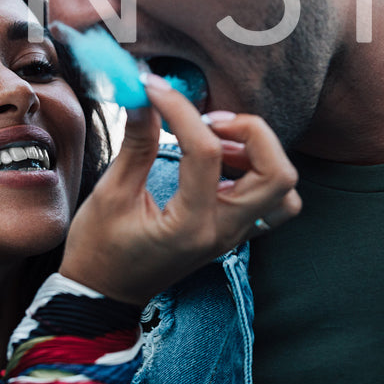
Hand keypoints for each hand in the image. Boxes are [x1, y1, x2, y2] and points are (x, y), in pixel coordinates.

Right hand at [59, 75, 301, 303]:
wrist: (103, 294)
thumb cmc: (100, 249)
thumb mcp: (111, 193)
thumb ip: (136, 143)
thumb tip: (147, 98)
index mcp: (189, 226)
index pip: (205, 153)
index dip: (181, 109)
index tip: (154, 89)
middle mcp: (222, 232)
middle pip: (277, 175)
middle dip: (252, 133)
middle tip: (210, 121)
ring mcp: (233, 236)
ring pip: (284, 191)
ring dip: (260, 154)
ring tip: (217, 141)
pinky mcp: (232, 234)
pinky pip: (271, 203)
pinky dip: (257, 174)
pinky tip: (221, 162)